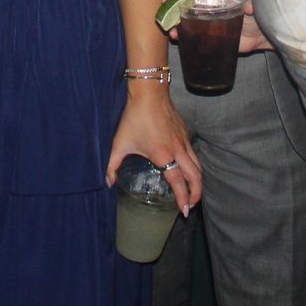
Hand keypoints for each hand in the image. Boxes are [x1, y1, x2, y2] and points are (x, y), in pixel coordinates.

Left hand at [107, 85, 201, 216]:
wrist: (150, 93)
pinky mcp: (186, 133)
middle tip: (191, 206)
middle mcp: (178, 151)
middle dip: (196, 195)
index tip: (185, 212)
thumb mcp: (120, 143)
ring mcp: (184, 141)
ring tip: (192, 192)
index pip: (179, 183)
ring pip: (198, 166)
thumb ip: (112, 165)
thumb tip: (108, 182)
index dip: (183, 199)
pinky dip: (195, 167)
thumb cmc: (135, 118)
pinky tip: (187, 170)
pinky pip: (194, 154)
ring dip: (198, 182)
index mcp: (163, 156)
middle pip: (196, 177)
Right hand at [169, 0, 272, 52]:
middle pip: (184, 0)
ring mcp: (202, 20)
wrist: (256, 36)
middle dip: (172, 0)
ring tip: (170, 25)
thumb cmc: (253, 18)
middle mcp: (205, 6)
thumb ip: (250, 7)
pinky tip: (176, 36)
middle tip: (165, 2)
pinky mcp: (202, 35)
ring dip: (172, 19)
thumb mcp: (251, 9)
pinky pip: (187, 32)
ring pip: (181, 16)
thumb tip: (250, 7)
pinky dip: (179, 33)